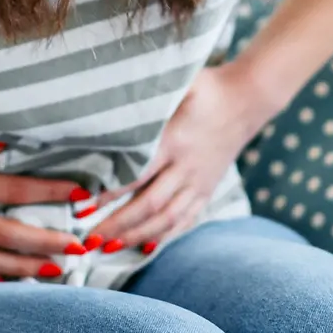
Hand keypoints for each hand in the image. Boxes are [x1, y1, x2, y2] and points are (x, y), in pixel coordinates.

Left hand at [91, 64, 268, 251]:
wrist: (247, 98)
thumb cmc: (206, 87)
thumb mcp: (177, 84)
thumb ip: (148, 97)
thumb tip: (110, 100)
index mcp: (175, 140)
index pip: (138, 173)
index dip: (110, 192)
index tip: (85, 204)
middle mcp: (187, 167)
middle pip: (150, 204)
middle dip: (118, 224)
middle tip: (90, 238)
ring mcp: (199, 182)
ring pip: (167, 218)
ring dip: (137, 236)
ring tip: (109, 248)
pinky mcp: (207, 189)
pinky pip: (187, 219)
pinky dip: (166, 236)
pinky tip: (146, 247)